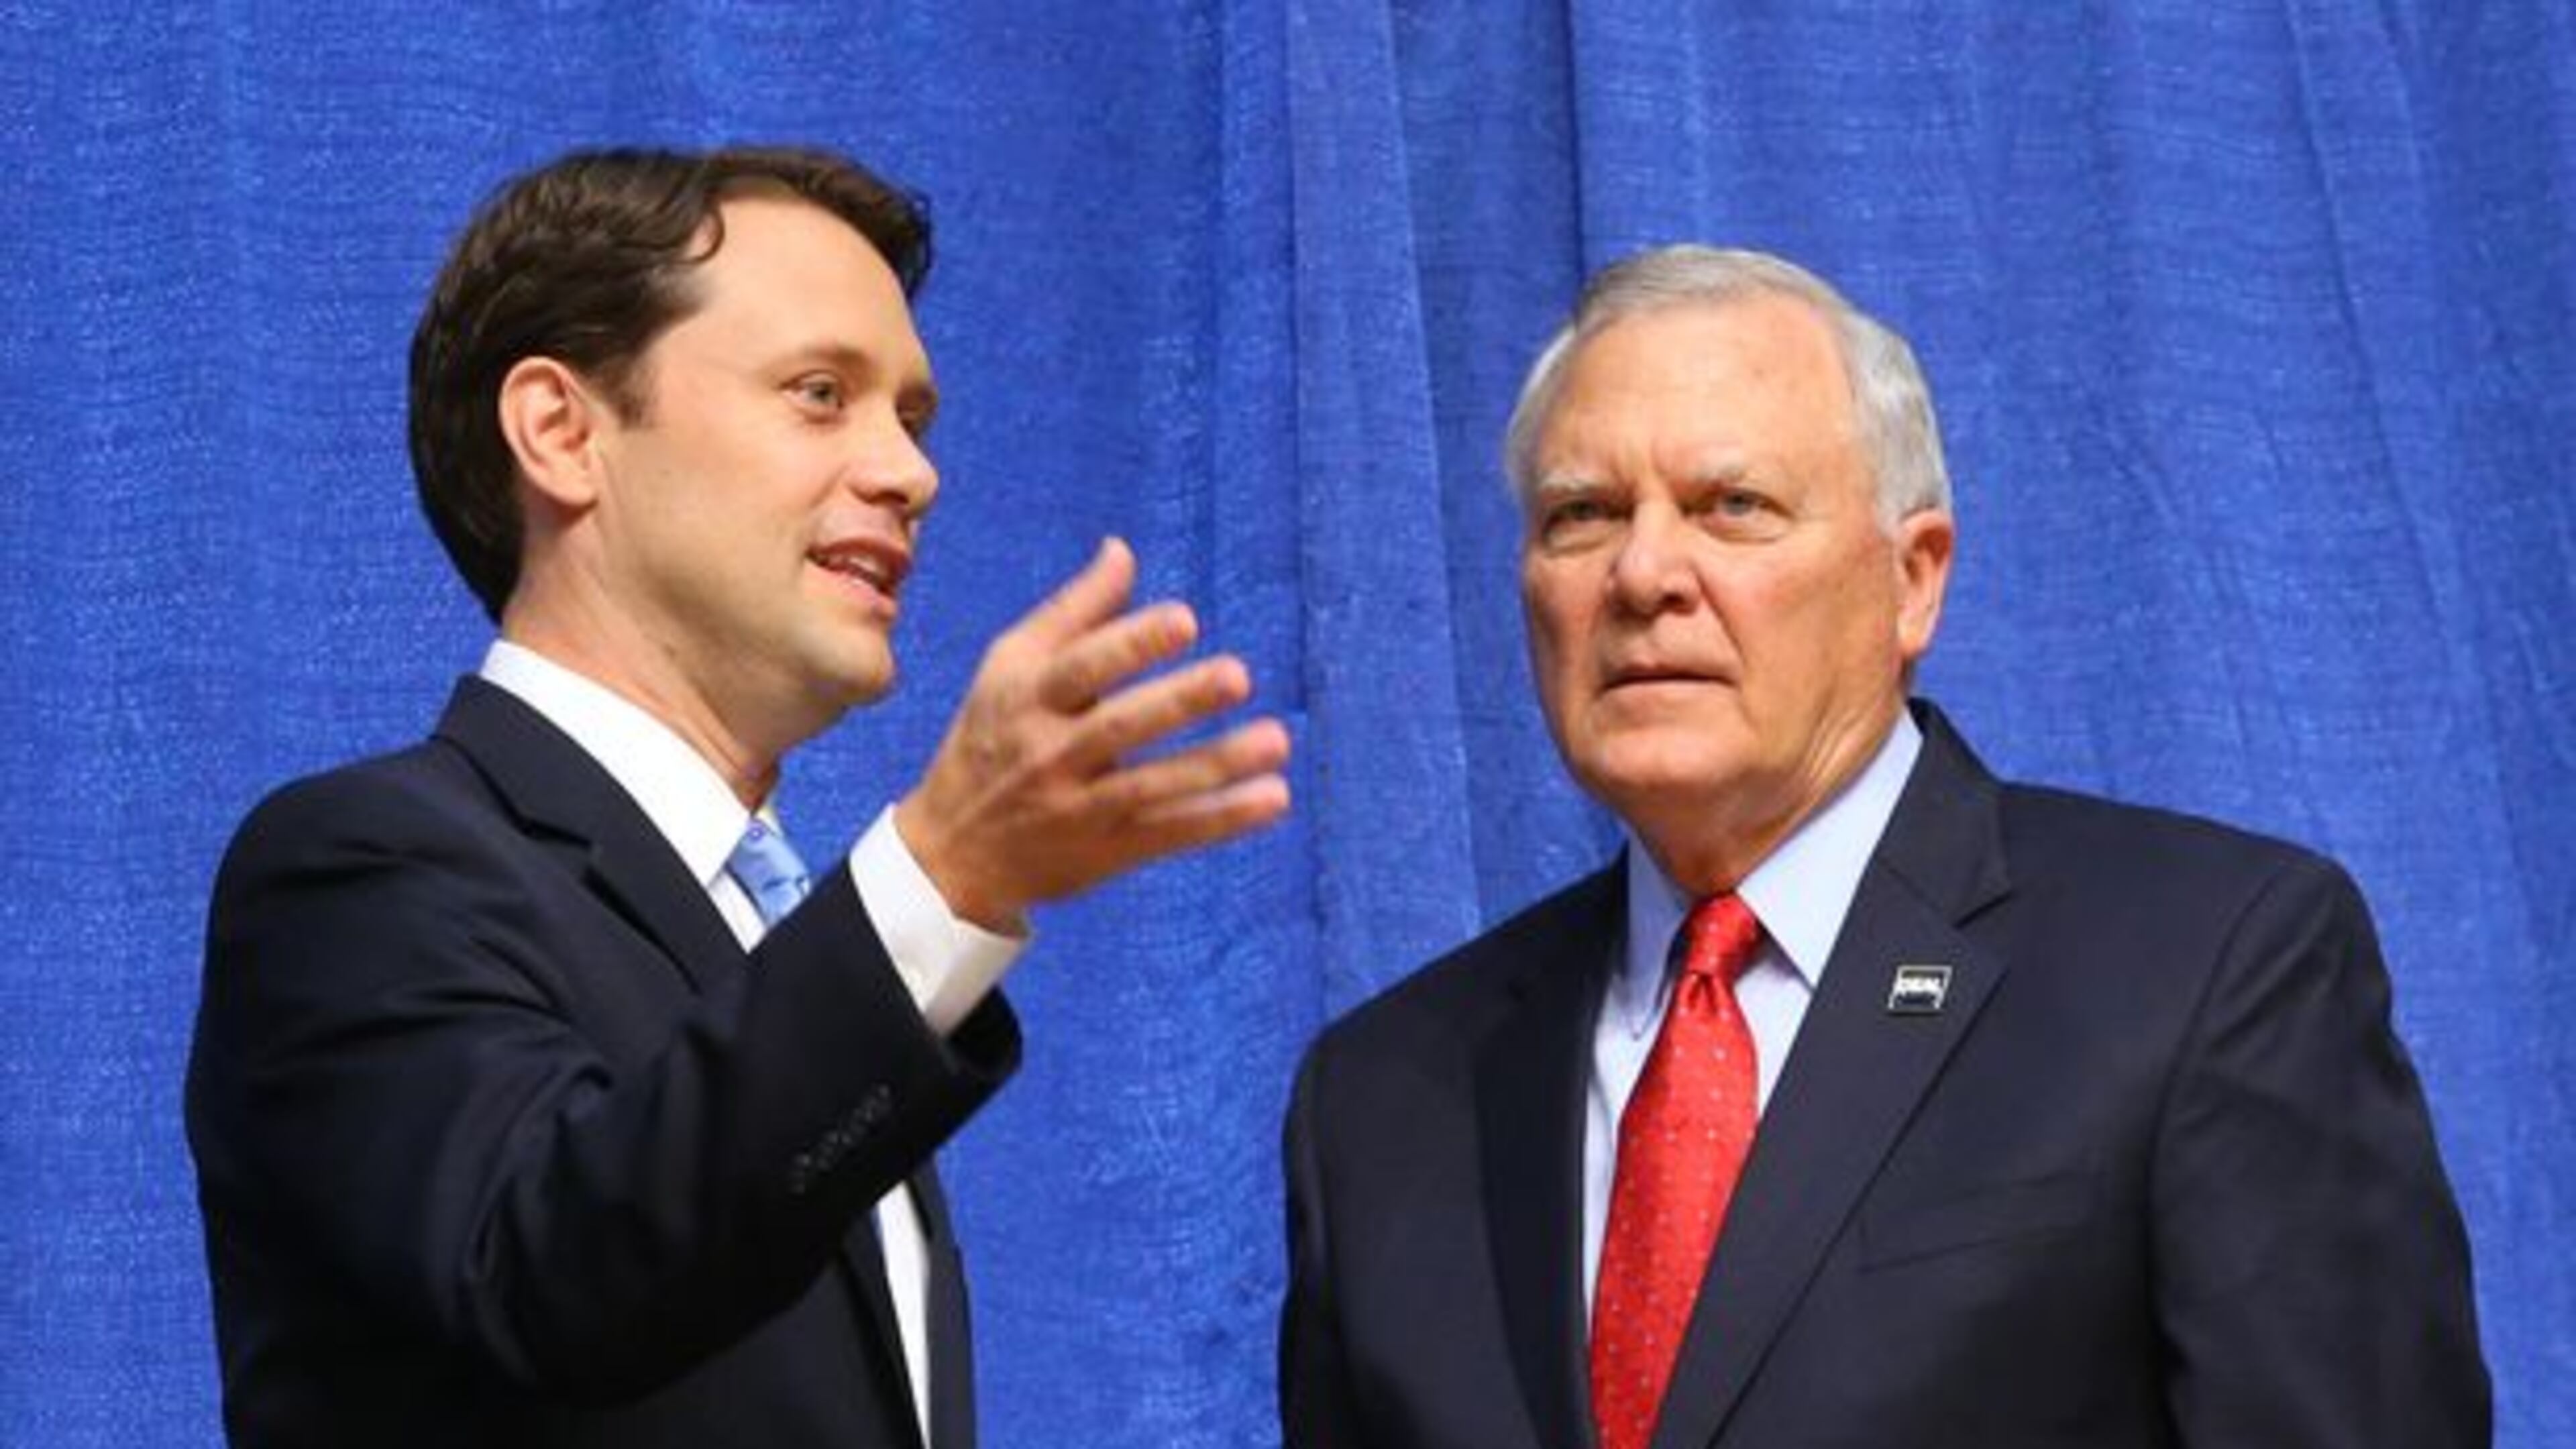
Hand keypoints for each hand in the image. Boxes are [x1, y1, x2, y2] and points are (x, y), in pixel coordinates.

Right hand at [894, 538, 1291, 931]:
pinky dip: (1221, 819)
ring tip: (1276, 740)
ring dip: (1216, 764)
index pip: (1081, 666)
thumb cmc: (992, 736)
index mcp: (1026, 696)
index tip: (1186, 618)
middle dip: (1180, 701)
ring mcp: (1078, 808)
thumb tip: (1122, 550)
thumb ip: (1073, 611)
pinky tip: (1273, 797)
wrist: (949, 854)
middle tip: (1239, 675)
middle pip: (1119, 726)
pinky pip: (1170, 833)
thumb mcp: (1009, 668)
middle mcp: (1048, 753)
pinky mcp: (1105, 853)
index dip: (1132, 643)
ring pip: (1151, 786)